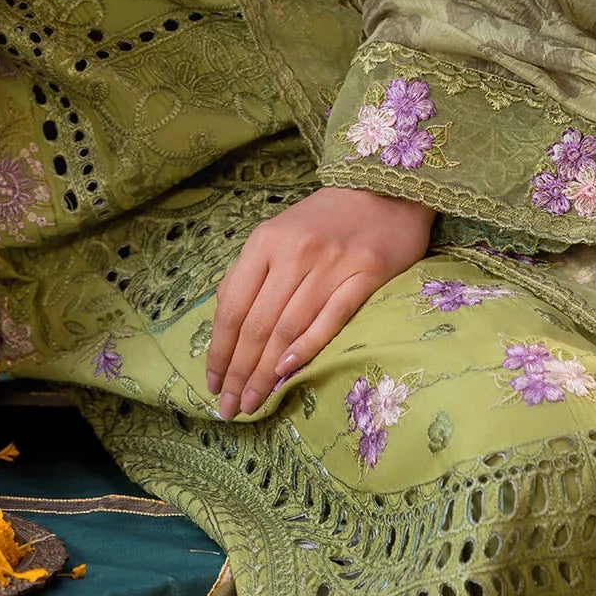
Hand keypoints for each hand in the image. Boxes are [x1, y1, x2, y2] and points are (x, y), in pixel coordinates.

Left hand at [206, 188, 434, 420]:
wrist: (383, 188)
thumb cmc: (324, 219)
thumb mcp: (278, 235)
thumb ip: (252, 274)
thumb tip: (226, 327)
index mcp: (265, 241)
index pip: (232, 306)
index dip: (220, 349)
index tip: (212, 382)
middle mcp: (293, 252)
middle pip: (257, 323)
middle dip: (239, 371)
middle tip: (229, 408)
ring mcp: (331, 263)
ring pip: (288, 327)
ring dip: (266, 372)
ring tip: (254, 402)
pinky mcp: (366, 273)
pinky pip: (331, 317)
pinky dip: (307, 346)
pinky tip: (288, 372)